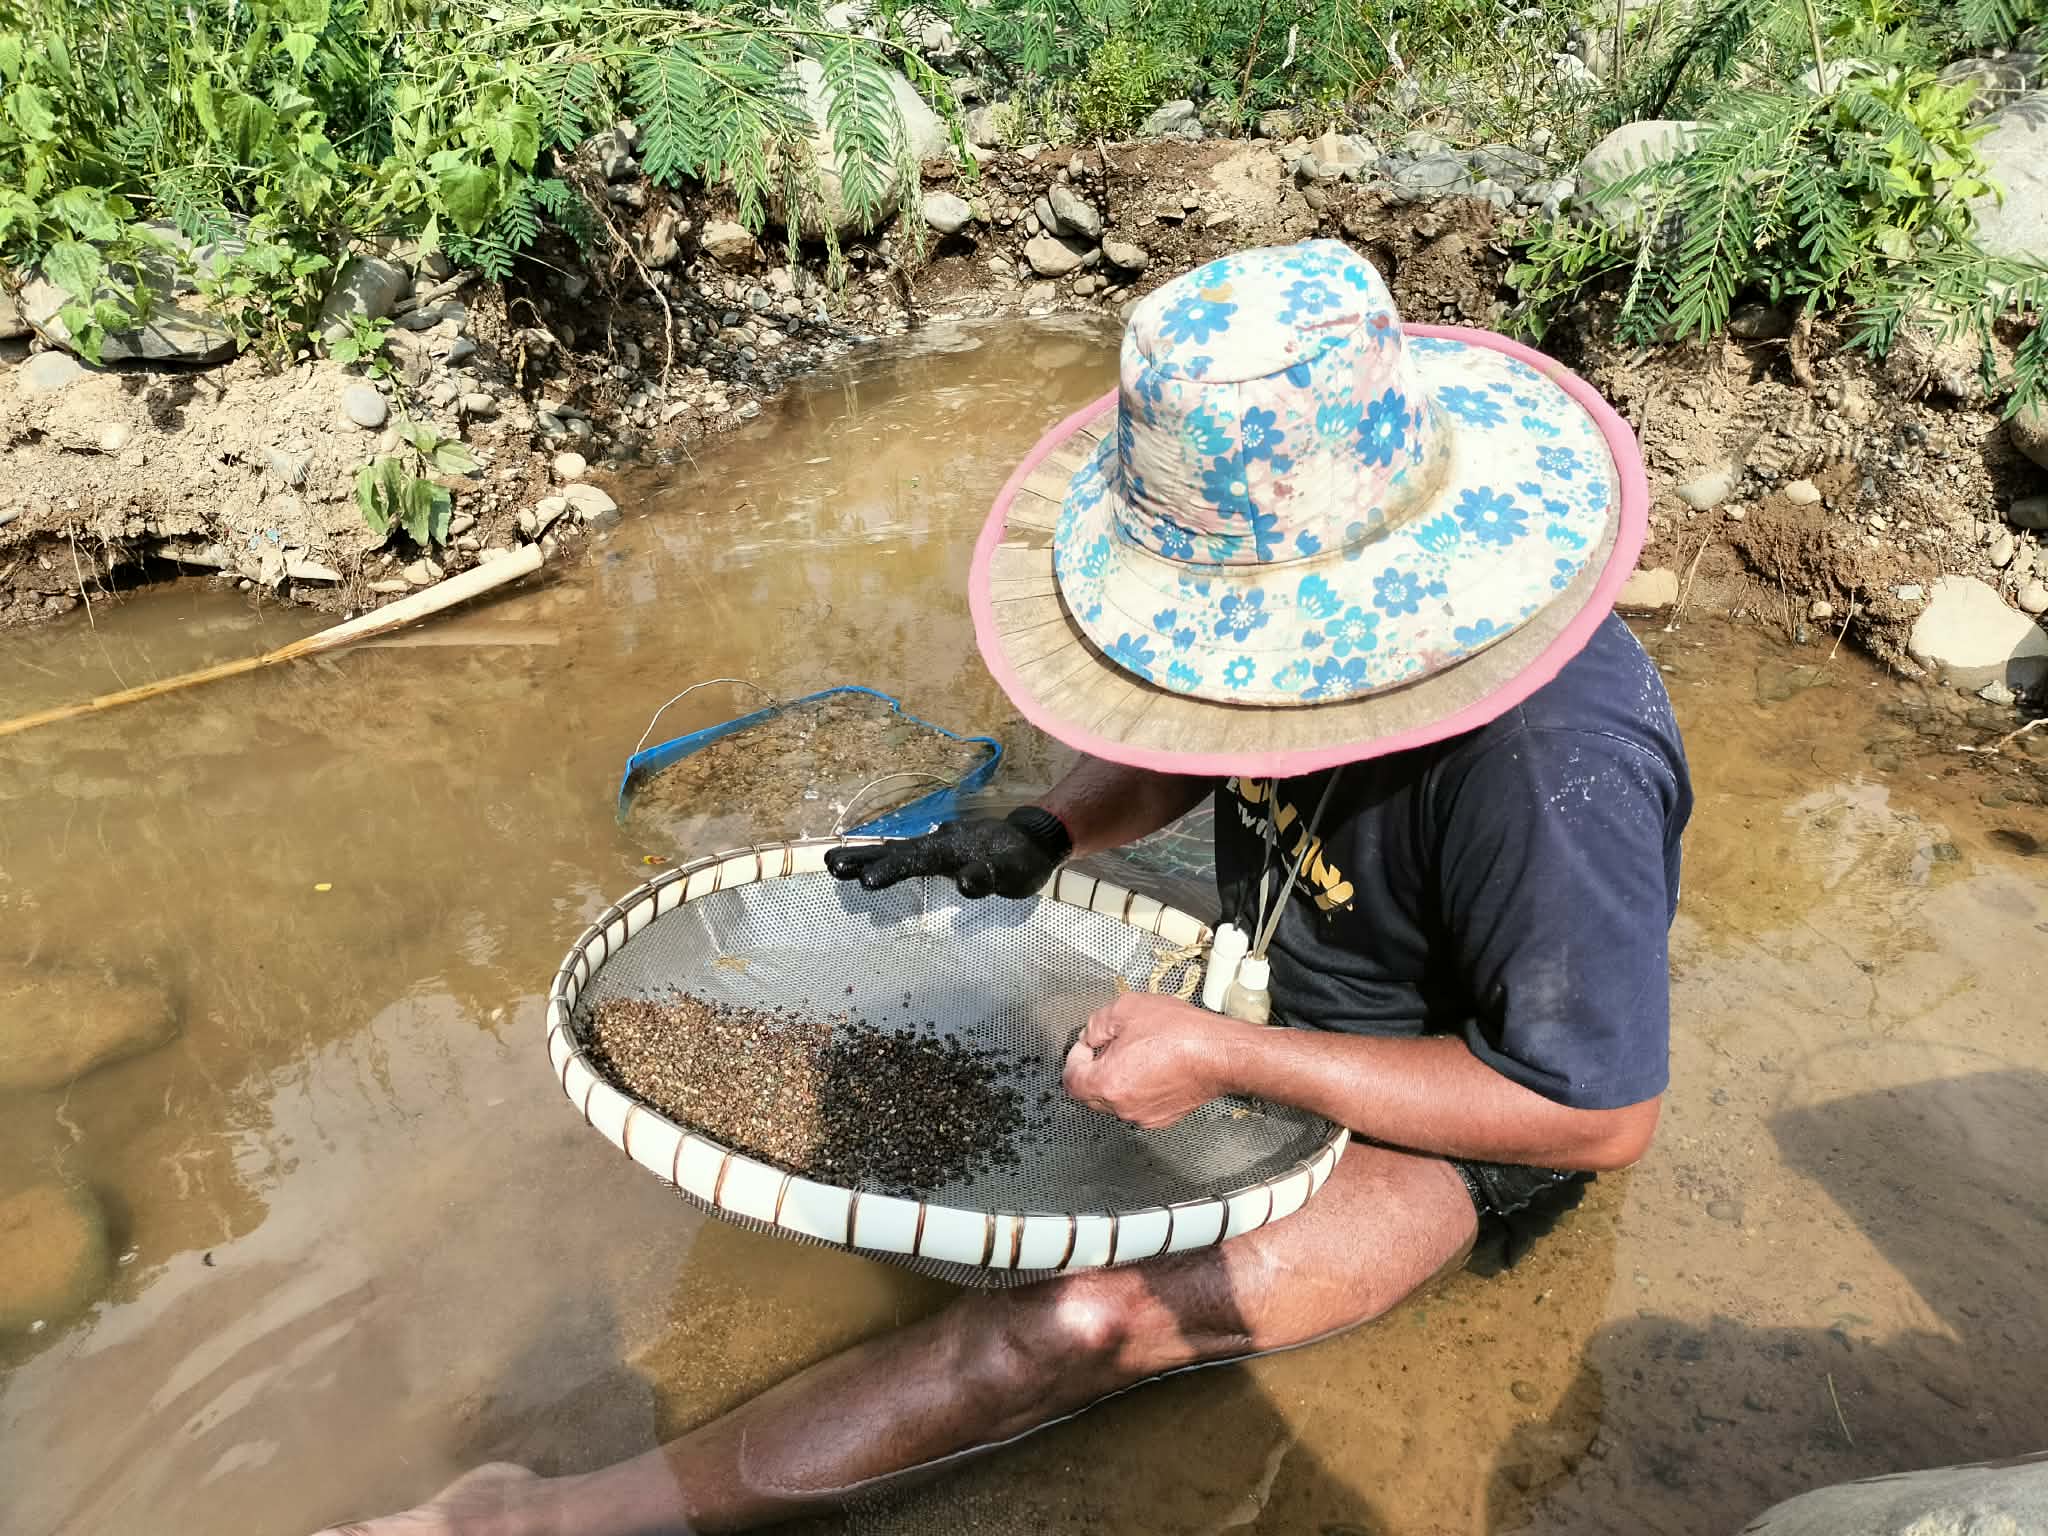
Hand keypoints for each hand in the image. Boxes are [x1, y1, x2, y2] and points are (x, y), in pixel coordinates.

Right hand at [823, 809, 1068, 898]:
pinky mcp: (939, 851)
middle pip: (896, 851)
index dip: (891, 870)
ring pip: (896, 850)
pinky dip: (884, 857)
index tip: (864, 881)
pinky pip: (907, 854)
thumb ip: (989, 877)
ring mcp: (937, 845)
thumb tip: (966, 883)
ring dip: (866, 856)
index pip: (916, 860)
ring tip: (832, 863)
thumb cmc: (1022, 861)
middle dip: (865, 858)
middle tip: (831, 865)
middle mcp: (938, 844)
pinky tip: (865, 863)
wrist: (1034, 839)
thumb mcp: (1013, 873)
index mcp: (951, 850)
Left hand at [1062, 993, 1259, 1128]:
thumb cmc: (1179, 1033)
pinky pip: (1136, 1104)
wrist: (1219, 1053)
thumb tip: (1090, 1037)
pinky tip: (1152, 1066)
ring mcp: (1143, 1116)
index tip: (1089, 1043)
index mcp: (1107, 1083)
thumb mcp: (1126, 1009)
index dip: (1075, 1057)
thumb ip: (1096, 1024)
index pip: (1071, 1078)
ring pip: (1114, 1100)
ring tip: (1136, 1054)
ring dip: (1116, 1079)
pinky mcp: (1162, 1118)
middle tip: (1110, 1046)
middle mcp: (1122, 1107)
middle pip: (1089, 1094)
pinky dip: (1137, 1088)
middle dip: (1093, 1069)